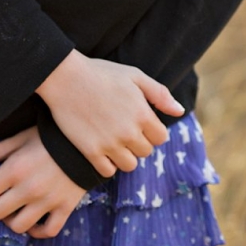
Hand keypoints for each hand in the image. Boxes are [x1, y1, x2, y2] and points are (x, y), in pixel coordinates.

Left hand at [0, 128, 84, 238]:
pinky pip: (47, 231)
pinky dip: (37, 230)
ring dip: (11, 219)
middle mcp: (29, 189)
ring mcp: (47, 202)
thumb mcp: (22, 137)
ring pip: (17, 227)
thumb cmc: (51, 136)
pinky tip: (33, 219)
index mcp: (15, 170)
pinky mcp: (65, 208)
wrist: (87, 140)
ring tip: (13, 207)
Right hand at [36, 50, 184, 177]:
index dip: (152, 131)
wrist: (65, 77)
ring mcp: (109, 144)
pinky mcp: (90, 152)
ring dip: (125, 155)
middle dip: (139, 142)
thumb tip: (180, 111)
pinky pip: (108, 171)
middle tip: (124, 128)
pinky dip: (107, 164)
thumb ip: (160, 94)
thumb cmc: (101, 73)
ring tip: (114, 140)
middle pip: (145, 152)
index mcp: (142, 113)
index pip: (161, 138)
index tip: (140, 123)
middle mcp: (129, 132)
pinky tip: (102, 148)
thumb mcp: (134, 76)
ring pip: (129, 165)